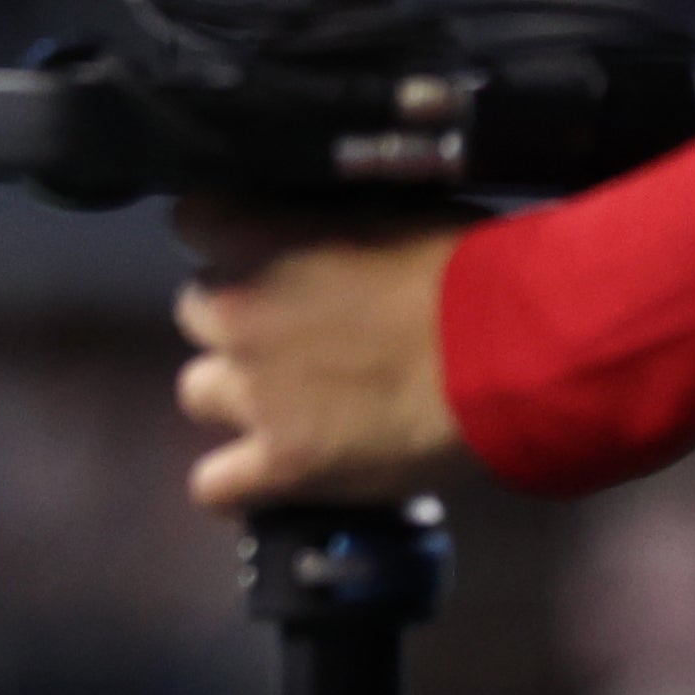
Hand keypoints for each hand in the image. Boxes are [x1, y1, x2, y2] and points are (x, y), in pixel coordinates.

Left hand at [171, 201, 473, 509]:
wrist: (503, 351)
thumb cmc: (463, 270)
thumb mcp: (385, 209)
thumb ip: (327, 223)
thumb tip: (320, 228)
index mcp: (257, 240)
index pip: (191, 221)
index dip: (224, 238)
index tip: (257, 250)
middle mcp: (236, 313)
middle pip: (195, 311)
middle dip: (235, 318)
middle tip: (290, 332)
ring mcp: (254, 393)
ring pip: (196, 391)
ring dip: (235, 392)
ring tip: (286, 402)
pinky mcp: (283, 463)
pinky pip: (215, 485)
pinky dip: (232, 484)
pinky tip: (261, 478)